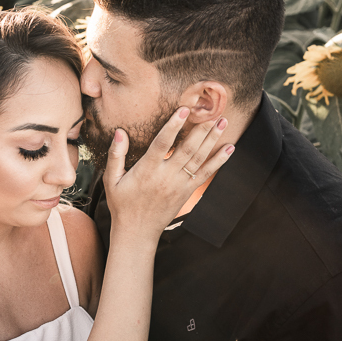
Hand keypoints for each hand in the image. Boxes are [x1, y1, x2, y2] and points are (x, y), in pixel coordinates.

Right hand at [103, 108, 232, 245]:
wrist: (137, 231)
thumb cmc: (122, 203)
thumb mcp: (111, 179)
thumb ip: (115, 154)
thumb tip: (120, 131)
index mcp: (147, 170)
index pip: (162, 143)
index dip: (174, 125)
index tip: (184, 110)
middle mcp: (166, 176)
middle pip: (188, 148)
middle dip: (202, 128)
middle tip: (213, 110)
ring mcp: (179, 184)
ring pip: (199, 158)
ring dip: (213, 139)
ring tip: (224, 122)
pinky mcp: (187, 191)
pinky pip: (206, 174)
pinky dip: (219, 161)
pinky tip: (230, 148)